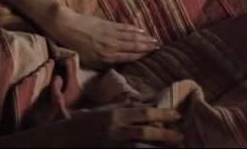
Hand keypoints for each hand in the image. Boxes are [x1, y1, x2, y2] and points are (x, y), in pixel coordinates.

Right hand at [25, 106, 182, 146]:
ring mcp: (113, 144)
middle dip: (166, 134)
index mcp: (115, 114)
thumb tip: (144, 102)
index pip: (144, 112)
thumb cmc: (85, 123)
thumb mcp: (105, 111)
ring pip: (140, 147)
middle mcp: (115, 128)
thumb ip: (125, 107)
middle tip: (182, 136)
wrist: (64, 139)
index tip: (178, 115)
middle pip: (146, 132)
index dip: (163, 113)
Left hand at [46, 8, 158, 68]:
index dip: (141, 57)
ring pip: (131, 37)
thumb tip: (117, 63)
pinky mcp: (107, 25)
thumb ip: (104, 62)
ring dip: (143, 39)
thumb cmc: (75, 46)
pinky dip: (133, 29)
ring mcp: (110, 35)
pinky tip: (140, 31)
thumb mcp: (88, 60)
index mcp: (105, 57)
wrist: (66, 27)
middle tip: (158, 47)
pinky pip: (124, 28)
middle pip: (133, 47)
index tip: (151, 57)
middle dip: (146, 47)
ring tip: (153, 40)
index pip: (128, 57)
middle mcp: (110, 46)